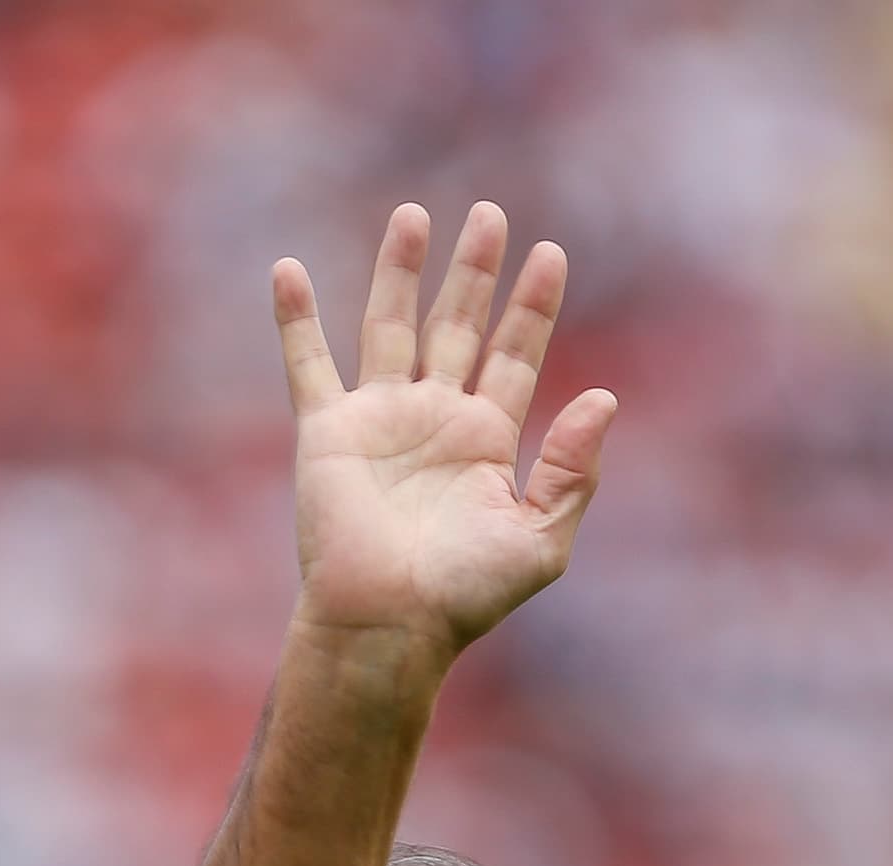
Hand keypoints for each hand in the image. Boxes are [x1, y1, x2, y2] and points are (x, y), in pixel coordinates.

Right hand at [274, 202, 616, 664]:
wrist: (386, 624)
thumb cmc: (464, 596)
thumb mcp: (541, 539)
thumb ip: (574, 471)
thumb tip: (604, 398)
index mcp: (487, 441)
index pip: (515, 356)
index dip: (533, 306)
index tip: (550, 253)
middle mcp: (435, 420)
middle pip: (458, 325)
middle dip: (474, 271)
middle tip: (491, 214)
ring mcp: (380, 420)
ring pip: (391, 325)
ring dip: (400, 270)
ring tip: (413, 214)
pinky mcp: (328, 431)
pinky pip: (308, 364)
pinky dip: (296, 318)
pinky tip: (288, 271)